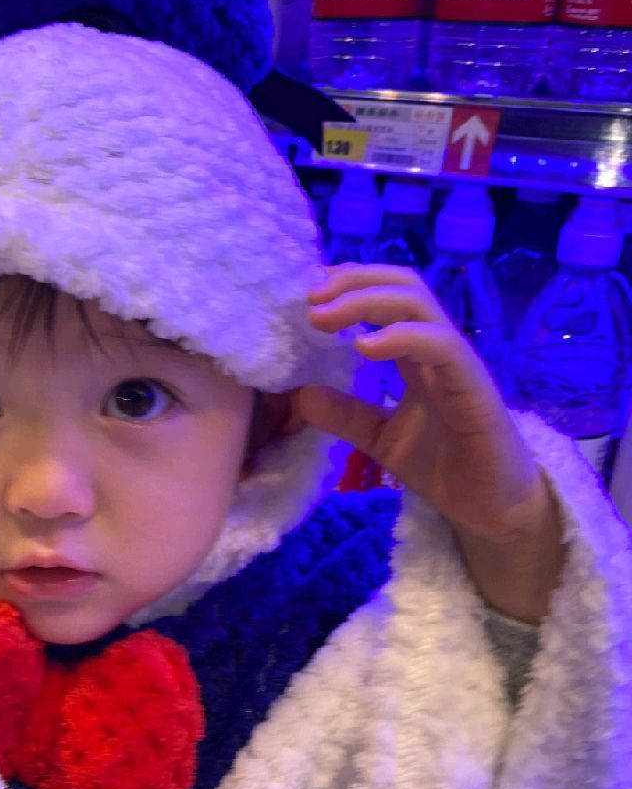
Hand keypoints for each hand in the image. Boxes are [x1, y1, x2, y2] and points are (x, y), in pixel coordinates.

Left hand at [298, 263, 562, 621]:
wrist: (491, 507)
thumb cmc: (443, 465)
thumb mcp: (378, 437)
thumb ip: (344, 414)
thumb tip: (299, 394)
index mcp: (416, 355)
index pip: (388, 298)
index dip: (350, 285)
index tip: (309, 292)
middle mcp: (437, 349)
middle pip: (404, 285)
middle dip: (354, 281)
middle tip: (310, 296)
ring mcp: (457, 364)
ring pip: (419, 305)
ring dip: (366, 300)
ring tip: (324, 316)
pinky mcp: (474, 388)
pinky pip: (442, 347)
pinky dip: (401, 337)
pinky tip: (364, 346)